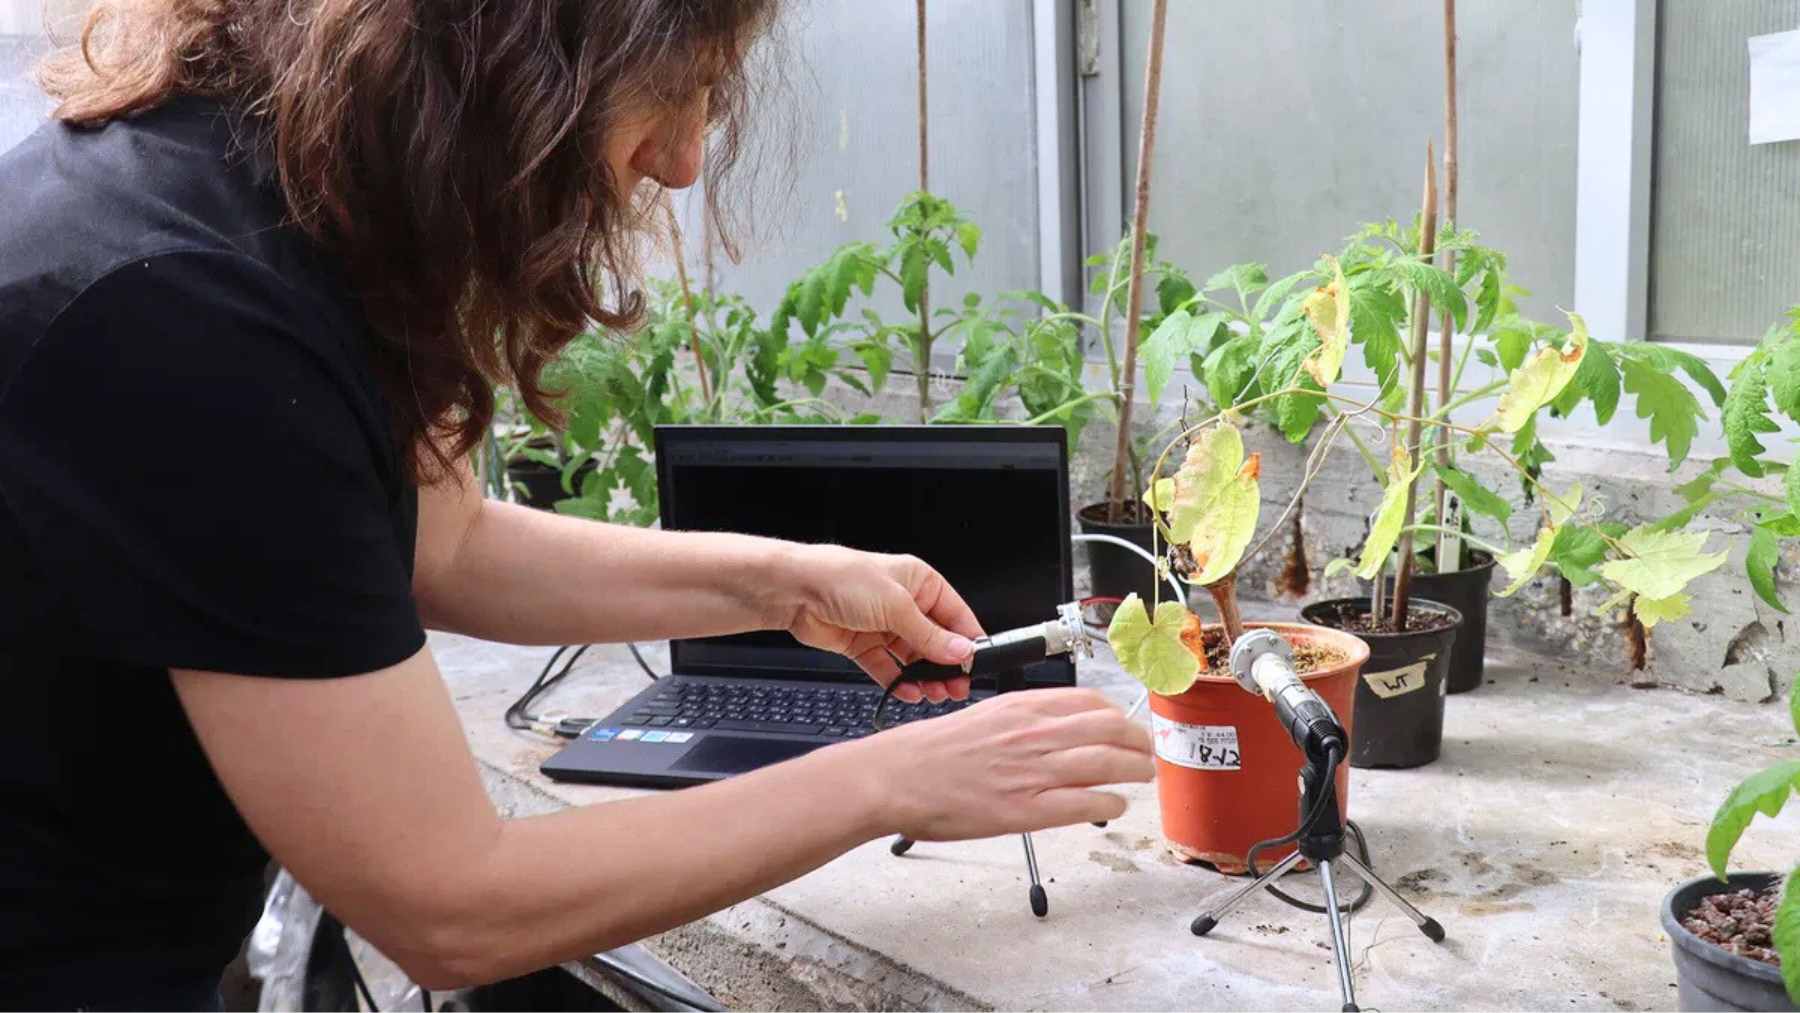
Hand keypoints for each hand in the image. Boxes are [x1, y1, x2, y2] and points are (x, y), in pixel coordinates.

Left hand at [777, 545, 982, 702]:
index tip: (976, 666)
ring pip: (912, 658)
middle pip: (935, 641)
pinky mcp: (863, 644)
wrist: (796, 590)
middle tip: (956, 689)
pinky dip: (898, 682)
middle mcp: (904, 603)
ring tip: (934, 694)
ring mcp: (883, 625)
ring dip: (924, 677)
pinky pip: (888, 667)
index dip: (967, 642)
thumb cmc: (843, 578)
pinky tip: (908, 692)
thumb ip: (930, 635)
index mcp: (920, 583)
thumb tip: (962, 652)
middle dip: (946, 666)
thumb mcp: (897, 606)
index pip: (955, 615)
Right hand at [842, 688, 1153, 840]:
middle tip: (1145, 753)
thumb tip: (1058, 729)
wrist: (896, 777)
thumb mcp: (984, 716)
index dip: (1119, 715)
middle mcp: (1034, 733)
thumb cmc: (931, 751)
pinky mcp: (1026, 810)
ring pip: (1108, 763)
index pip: (1091, 701)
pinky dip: (1110, 804)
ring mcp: (1032, 771)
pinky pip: (1086, 804)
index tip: (1126, 725)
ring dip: (1135, 771)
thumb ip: (1023, 720)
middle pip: (1111, 729)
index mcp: (1022, 706)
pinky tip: (1114, 806)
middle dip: (1138, 742)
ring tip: (1141, 778)